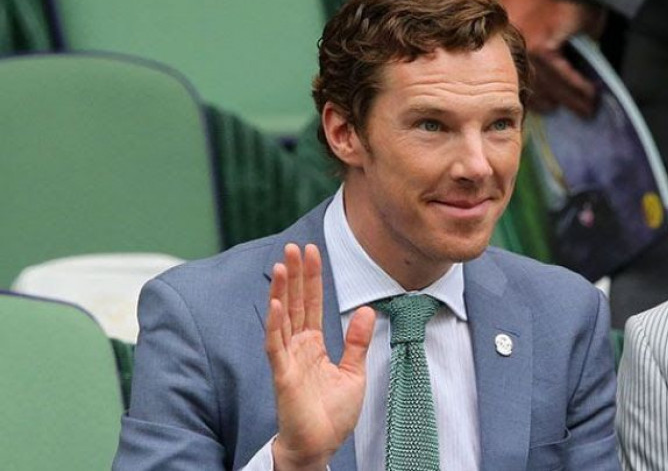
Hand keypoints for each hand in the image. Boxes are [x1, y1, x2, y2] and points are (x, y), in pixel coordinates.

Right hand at [266, 243, 375, 470]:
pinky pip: (276, 346)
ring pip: (282, 318)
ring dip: (280, 291)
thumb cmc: (332, 414)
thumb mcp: (354, 371)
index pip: (312, 303)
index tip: (311, 252)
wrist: (321, 445)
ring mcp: (288, 359)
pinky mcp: (283, 375)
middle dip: (294, 275)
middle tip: (293, 247)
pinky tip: (276, 304)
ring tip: (281, 265)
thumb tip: (368, 310)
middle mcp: (298, 347)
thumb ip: (358, 341)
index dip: (312, 278)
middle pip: (295, 303)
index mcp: (314, 344)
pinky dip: (275, 325)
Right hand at [500, 0, 605, 116]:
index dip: (582, 90)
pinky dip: (537, 102)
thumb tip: (601, 47)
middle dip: (573, 103)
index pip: (566, 78)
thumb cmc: (553, 7)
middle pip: (553, 91)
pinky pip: (525, 92)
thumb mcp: (579, 12)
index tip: (595, 98)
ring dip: (555, 105)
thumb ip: (593, 26)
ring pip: (537, 95)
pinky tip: (549, 106)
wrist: (521, 2)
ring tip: (571, 111)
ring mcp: (515, 68)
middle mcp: (526, 62)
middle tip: (588, 112)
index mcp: (541, 49)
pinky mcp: (509, 71)